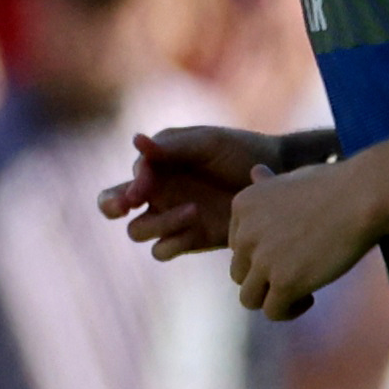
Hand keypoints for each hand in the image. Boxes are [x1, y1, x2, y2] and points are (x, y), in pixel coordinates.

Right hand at [99, 126, 300, 261]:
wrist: (277, 175)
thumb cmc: (241, 151)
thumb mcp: (208, 143)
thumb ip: (171, 147)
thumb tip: (135, 139)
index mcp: (154, 168)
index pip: (125, 182)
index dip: (129, 188)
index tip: (143, 191)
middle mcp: (157, 193)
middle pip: (112, 206)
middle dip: (111, 206)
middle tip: (126, 207)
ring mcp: (171, 218)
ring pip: (138, 231)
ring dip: (158, 224)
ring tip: (194, 209)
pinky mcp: (190, 239)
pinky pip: (163, 249)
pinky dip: (172, 242)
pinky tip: (197, 226)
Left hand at [221, 153, 385, 321]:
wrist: (361, 198)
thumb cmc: (335, 184)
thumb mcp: (291, 178)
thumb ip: (269, 184)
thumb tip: (257, 172)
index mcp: (242, 207)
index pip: (237, 245)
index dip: (261, 255)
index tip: (289, 253)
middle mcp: (245, 235)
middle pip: (240, 272)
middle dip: (264, 277)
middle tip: (296, 273)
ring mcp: (263, 261)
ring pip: (249, 297)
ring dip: (272, 298)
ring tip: (301, 292)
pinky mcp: (285, 282)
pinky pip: (273, 311)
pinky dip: (289, 310)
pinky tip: (310, 298)